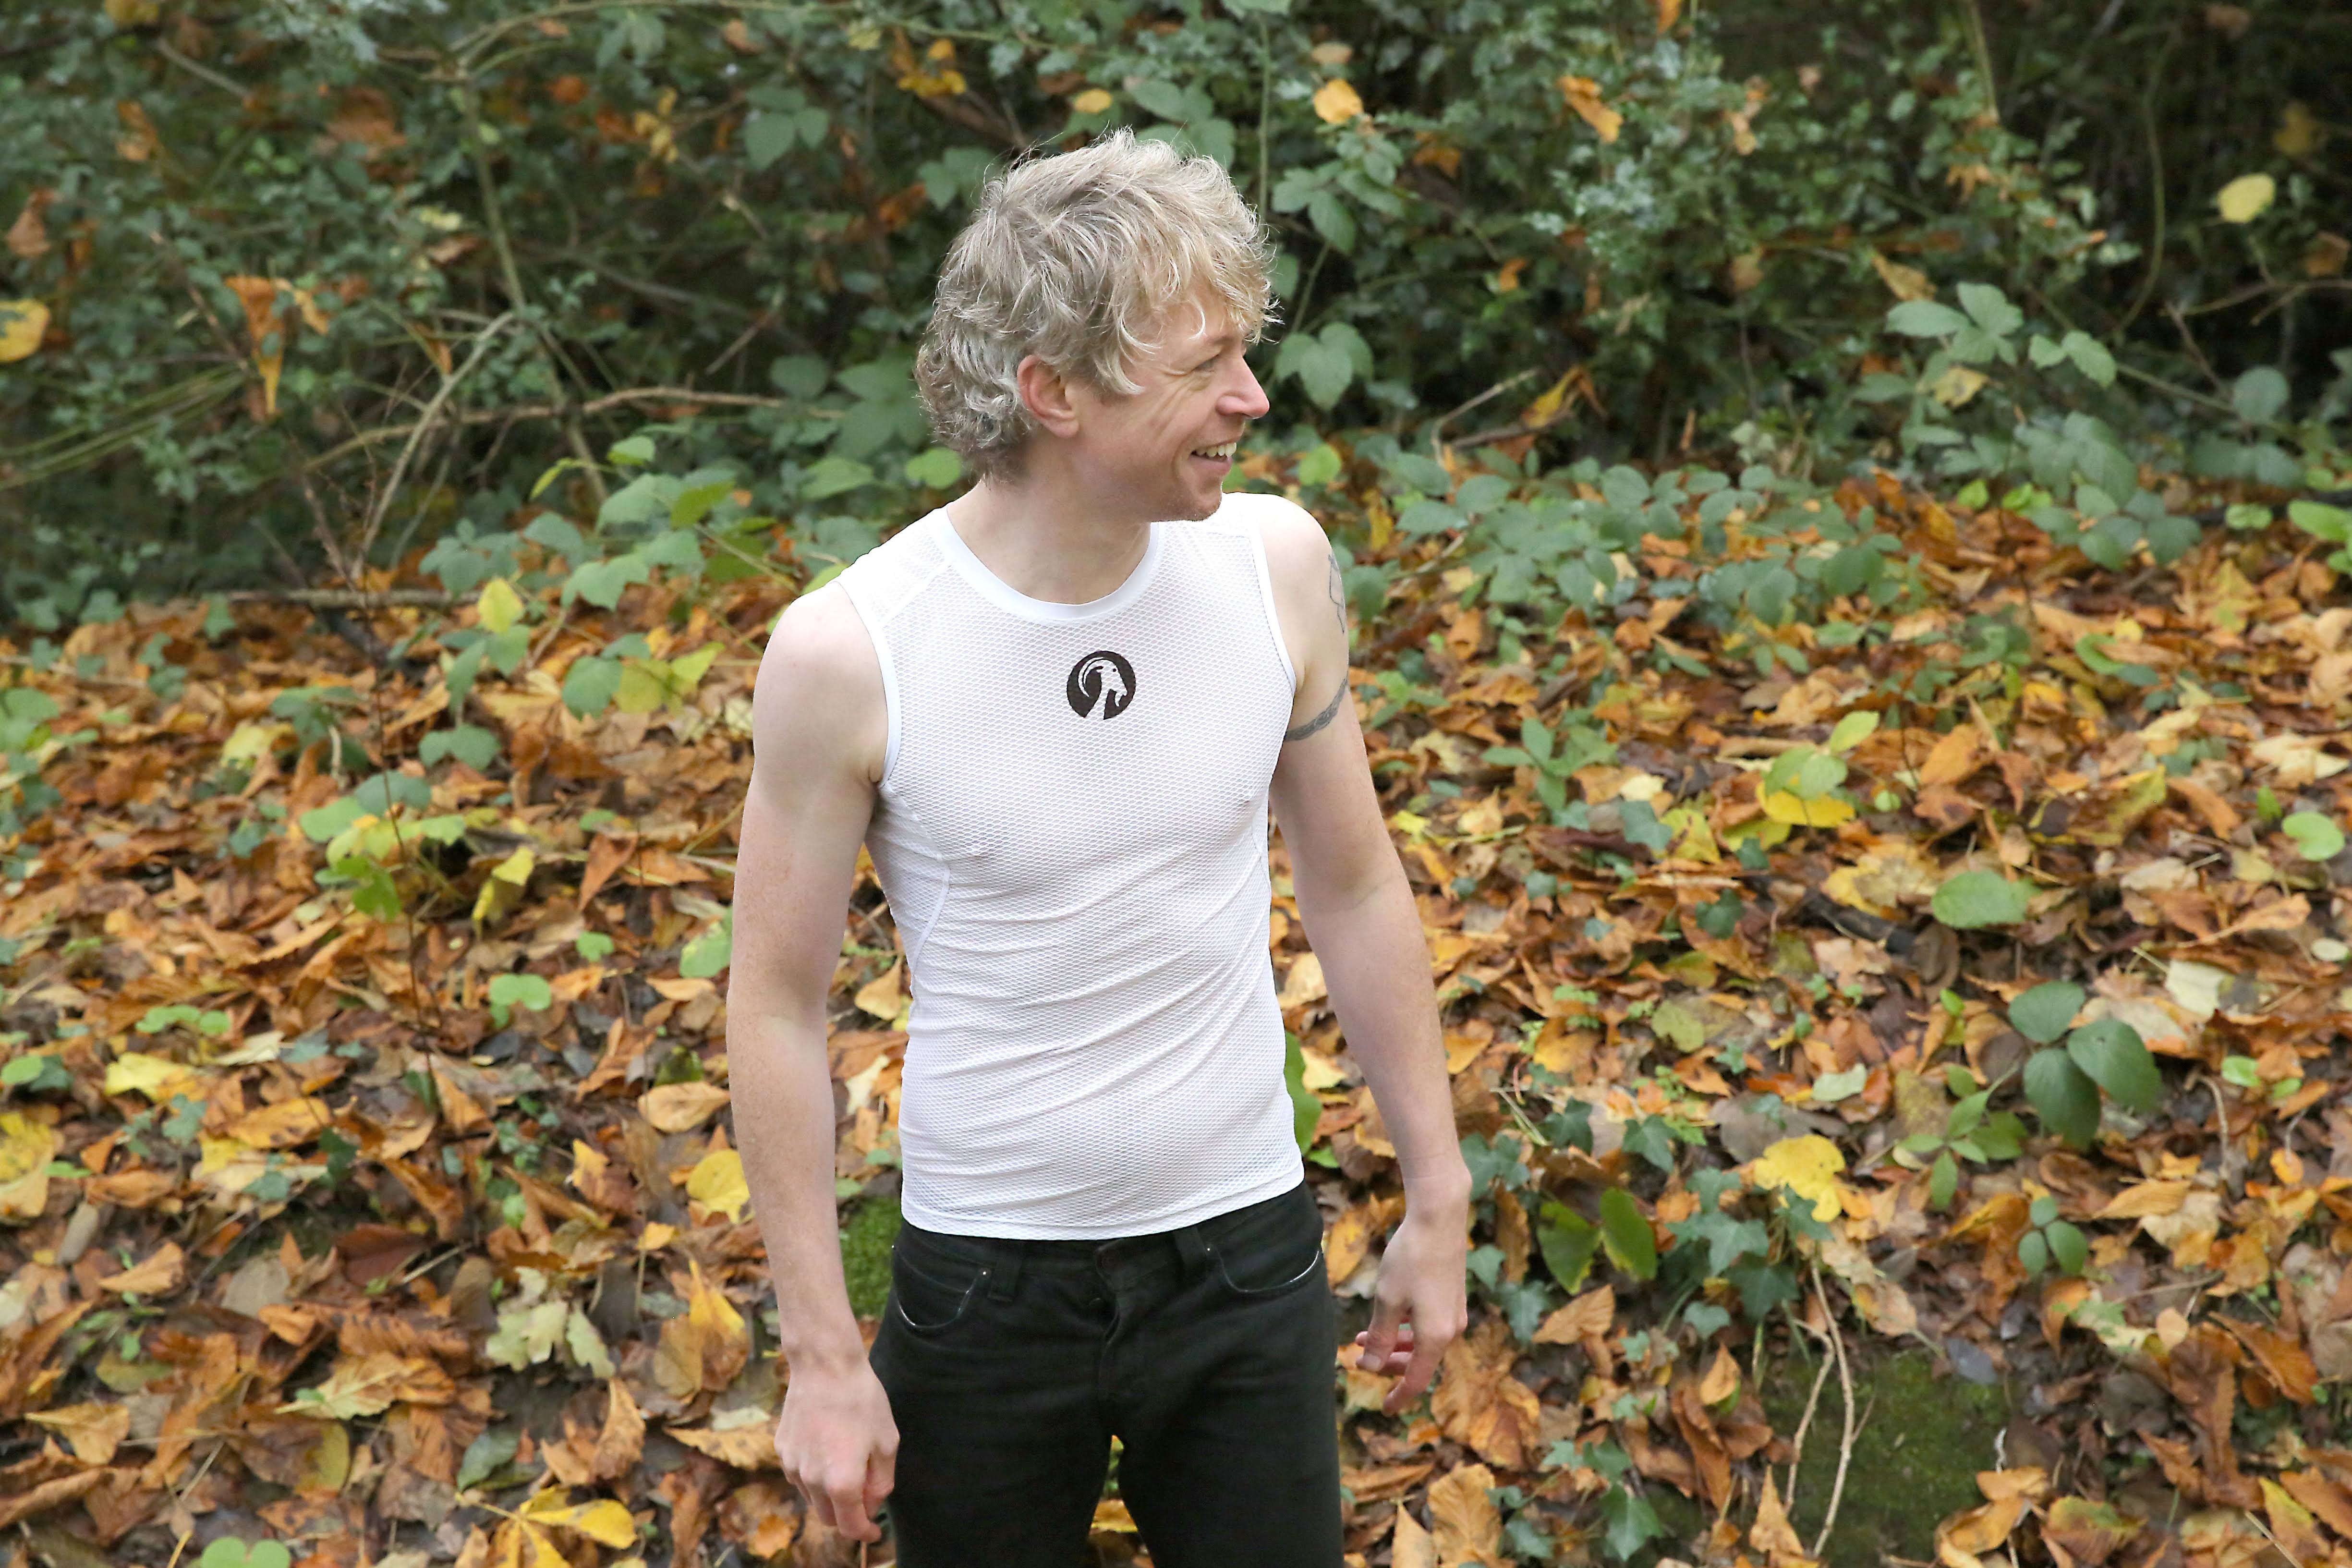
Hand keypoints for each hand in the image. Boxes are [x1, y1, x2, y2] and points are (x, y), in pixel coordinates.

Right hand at [776, 1359, 898, 1542]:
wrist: (825, 1365)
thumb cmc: (861, 1400)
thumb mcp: (887, 1441)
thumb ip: (881, 1481)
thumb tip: (872, 1504)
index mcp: (841, 1482)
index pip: (851, 1526)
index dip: (866, 1533)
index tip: (875, 1531)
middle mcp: (812, 1481)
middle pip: (829, 1517)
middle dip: (848, 1515)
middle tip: (865, 1494)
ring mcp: (793, 1466)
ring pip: (813, 1497)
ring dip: (830, 1494)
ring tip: (848, 1461)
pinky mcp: (782, 1450)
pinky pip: (800, 1475)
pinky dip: (815, 1474)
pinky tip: (828, 1447)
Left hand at [1350, 1201, 1468, 1415]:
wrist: (1440, 1218)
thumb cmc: (1411, 1259)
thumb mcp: (1387, 1301)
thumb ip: (1380, 1338)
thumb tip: (1371, 1368)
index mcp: (1436, 1337)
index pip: (1416, 1380)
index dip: (1399, 1397)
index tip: (1384, 1409)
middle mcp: (1451, 1330)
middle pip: (1418, 1362)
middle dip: (1388, 1364)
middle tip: (1360, 1355)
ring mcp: (1454, 1313)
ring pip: (1422, 1343)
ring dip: (1394, 1343)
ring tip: (1363, 1336)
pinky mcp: (1452, 1297)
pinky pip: (1428, 1326)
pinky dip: (1406, 1328)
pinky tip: (1387, 1315)